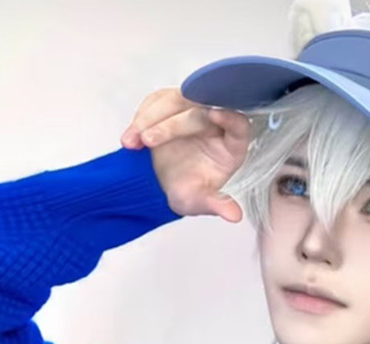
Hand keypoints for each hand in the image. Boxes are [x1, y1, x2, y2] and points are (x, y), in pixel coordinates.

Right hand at [120, 86, 251, 221]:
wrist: (160, 189)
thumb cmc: (186, 193)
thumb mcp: (200, 202)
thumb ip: (217, 205)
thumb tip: (235, 216)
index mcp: (230, 146)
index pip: (239, 125)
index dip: (230, 118)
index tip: (214, 114)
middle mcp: (214, 124)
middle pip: (198, 111)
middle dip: (170, 125)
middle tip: (148, 141)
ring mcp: (192, 111)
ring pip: (174, 101)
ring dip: (149, 118)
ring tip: (132, 142)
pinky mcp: (171, 106)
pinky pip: (156, 102)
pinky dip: (140, 118)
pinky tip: (130, 139)